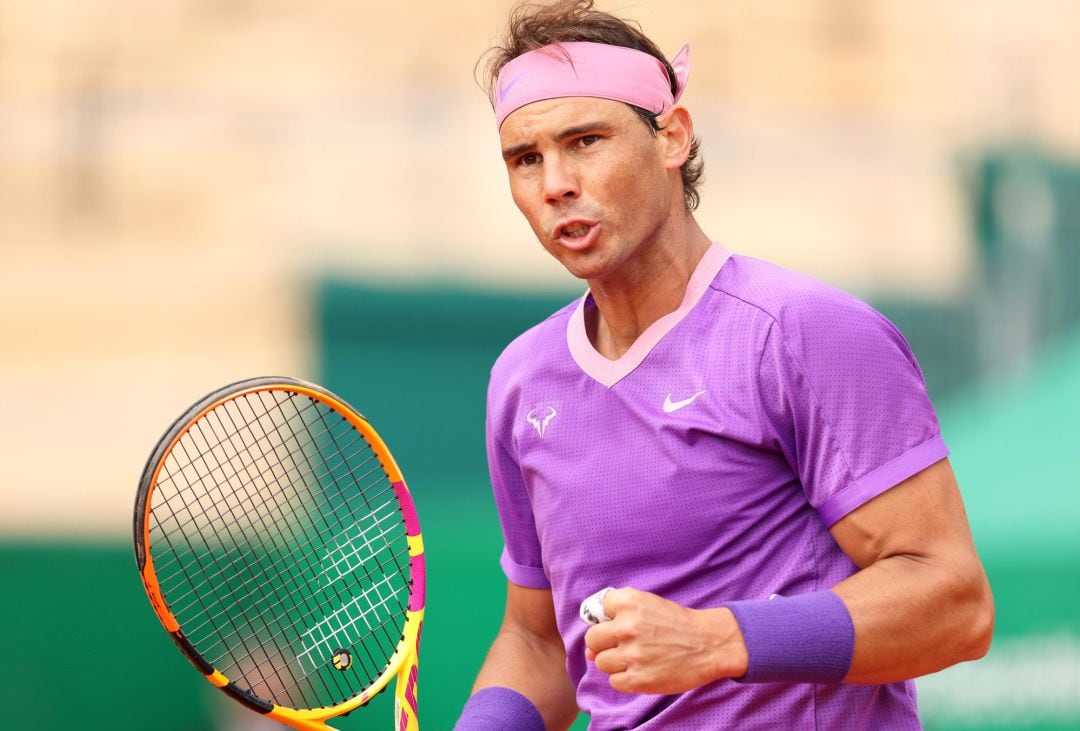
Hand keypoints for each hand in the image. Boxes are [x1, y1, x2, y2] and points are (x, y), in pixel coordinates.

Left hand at [582, 587, 748, 693]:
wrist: (708, 644)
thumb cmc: (677, 624)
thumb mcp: (649, 605)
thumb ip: (617, 617)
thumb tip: (589, 650)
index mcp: (630, 602)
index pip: (597, 609)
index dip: (608, 618)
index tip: (622, 623)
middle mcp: (627, 627)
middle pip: (592, 640)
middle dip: (604, 644)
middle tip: (624, 645)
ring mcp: (632, 654)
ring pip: (601, 662)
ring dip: (615, 663)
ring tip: (636, 659)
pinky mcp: (639, 679)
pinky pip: (614, 682)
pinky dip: (625, 679)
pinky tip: (642, 671)